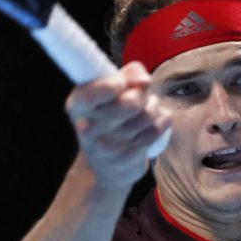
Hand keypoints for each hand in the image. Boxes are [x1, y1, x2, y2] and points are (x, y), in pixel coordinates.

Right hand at [65, 62, 170, 187]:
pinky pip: (158, 128)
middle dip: (142, 93)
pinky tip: (154, 121)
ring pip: (148, 115)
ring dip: (153, 106)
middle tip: (140, 93)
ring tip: (147, 107)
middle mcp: (88, 127)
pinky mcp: (129, 157)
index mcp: (78, 105)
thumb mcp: (107, 91)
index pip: (95, 94)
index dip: (114, 85)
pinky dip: (162, 119)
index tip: (120, 84)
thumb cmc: (107, 117)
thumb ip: (126, 75)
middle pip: (130, 104)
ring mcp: (109, 146)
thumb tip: (145, 79)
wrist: (103, 164)